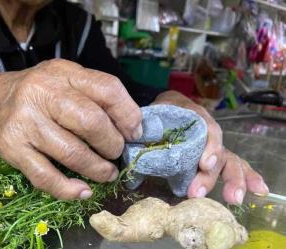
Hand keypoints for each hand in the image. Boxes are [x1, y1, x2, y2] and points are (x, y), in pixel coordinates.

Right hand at [0, 59, 142, 199]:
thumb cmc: (39, 92)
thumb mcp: (67, 80)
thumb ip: (96, 96)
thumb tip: (133, 128)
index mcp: (63, 73)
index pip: (107, 89)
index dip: (128, 115)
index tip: (134, 133)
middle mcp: (42, 93)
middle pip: (91, 122)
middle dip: (112, 144)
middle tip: (116, 153)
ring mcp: (25, 123)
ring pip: (72, 153)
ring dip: (98, 169)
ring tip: (107, 173)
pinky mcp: (12, 149)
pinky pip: (45, 177)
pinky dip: (69, 189)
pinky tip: (83, 191)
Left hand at [152, 90, 268, 203]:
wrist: (165, 107)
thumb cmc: (159, 111)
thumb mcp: (153, 110)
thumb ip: (147, 124)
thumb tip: (133, 143)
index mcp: (193, 116)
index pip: (207, 128)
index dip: (208, 146)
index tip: (204, 164)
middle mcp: (207, 131)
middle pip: (217, 151)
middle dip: (212, 174)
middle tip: (198, 193)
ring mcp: (213, 145)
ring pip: (228, 161)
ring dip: (233, 180)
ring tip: (233, 198)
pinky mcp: (213, 158)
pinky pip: (233, 165)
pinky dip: (245, 177)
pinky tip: (256, 190)